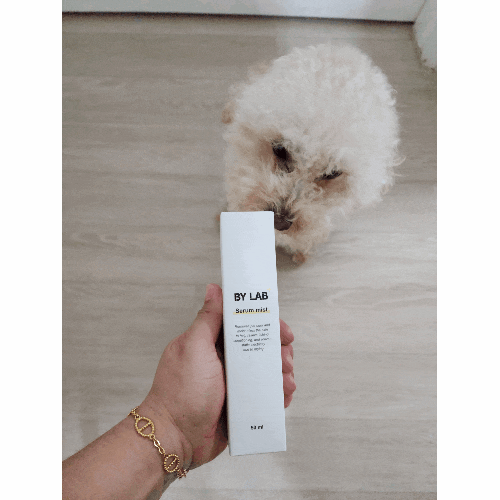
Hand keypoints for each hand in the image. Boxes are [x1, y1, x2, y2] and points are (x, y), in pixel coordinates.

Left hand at [140, 283, 295, 469]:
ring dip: (280, 374)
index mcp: (211, 343)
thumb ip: (207, 319)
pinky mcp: (239, 404)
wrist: (175, 440)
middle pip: (259, 347)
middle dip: (277, 352)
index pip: (244, 324)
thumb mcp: (194, 349)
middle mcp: (223, 360)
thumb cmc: (181, 393)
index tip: (282, 331)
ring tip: (286, 382)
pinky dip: (276, 394)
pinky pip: (263, 395)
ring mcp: (231, 383)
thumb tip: (214, 289)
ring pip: (264, 371)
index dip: (266, 324)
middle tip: (285, 360)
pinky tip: (282, 397)